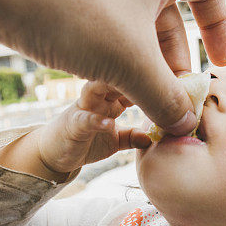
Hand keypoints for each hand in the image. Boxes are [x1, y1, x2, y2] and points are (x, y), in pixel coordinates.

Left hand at [0, 0, 225, 136]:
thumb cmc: (73, 7)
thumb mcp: (129, 62)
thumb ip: (165, 97)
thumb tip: (186, 123)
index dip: (220, 29)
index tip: (221, 64)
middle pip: (168, 15)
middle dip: (172, 62)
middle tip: (169, 102)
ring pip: (130, 23)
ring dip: (137, 63)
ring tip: (133, 100)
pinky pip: (99, 21)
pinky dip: (106, 52)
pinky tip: (96, 83)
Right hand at [36, 81, 151, 174]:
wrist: (53, 154)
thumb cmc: (85, 141)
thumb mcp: (115, 140)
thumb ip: (134, 136)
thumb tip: (154, 137)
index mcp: (110, 98)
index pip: (132, 81)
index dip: (150, 78)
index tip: (172, 78)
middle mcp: (98, 98)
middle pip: (116, 77)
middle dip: (134, 72)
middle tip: (158, 71)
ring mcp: (84, 108)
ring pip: (97, 89)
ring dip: (114, 86)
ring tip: (133, 87)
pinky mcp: (73, 124)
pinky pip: (85, 119)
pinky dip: (97, 120)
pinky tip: (109, 123)